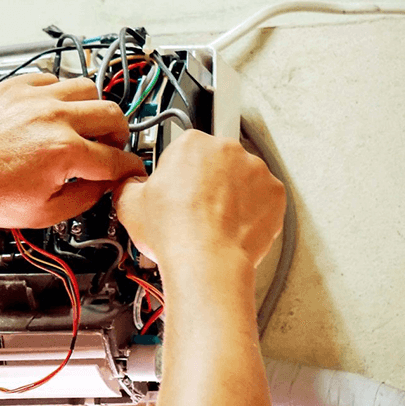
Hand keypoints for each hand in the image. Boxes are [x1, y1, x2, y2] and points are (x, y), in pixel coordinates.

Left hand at [0, 73, 146, 228]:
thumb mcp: (42, 213)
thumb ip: (84, 199)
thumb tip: (103, 185)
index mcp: (64, 152)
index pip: (116, 159)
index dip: (130, 169)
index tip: (131, 170)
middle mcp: (54, 117)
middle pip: (113, 115)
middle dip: (120, 135)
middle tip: (111, 146)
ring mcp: (35, 97)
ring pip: (87, 87)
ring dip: (93, 109)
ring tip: (84, 124)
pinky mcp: (16, 86)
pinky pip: (54, 78)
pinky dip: (61, 94)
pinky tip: (54, 111)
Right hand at [112, 129, 284, 268]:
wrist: (207, 262)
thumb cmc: (175, 232)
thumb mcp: (130, 203)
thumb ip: (130, 184)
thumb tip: (130, 184)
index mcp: (192, 142)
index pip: (184, 149)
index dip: (178, 172)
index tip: (176, 189)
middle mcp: (227, 149)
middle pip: (216, 161)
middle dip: (207, 180)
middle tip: (193, 208)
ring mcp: (256, 170)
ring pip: (242, 178)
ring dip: (231, 194)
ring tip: (213, 222)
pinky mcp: (275, 193)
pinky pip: (264, 198)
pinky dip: (253, 210)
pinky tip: (233, 227)